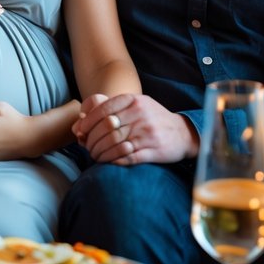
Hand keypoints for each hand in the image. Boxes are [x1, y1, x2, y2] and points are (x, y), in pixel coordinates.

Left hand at [73, 93, 197, 165]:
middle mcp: (141, 114)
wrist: (183, 133)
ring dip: (100, 153)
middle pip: (106, 129)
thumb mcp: (136, 105)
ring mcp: (148, 133)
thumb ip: (111, 107)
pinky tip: (108, 162)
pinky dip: (113, 161)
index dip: (88, 122)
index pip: (103, 110)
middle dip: (92, 140)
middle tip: (87, 147)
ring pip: (114, 144)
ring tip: (95, 156)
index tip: (81, 131)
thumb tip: (81, 118)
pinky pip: (127, 158)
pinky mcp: (154, 150)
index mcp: (134, 101)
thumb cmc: (152, 118)